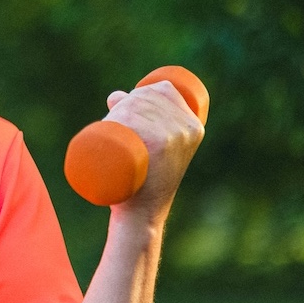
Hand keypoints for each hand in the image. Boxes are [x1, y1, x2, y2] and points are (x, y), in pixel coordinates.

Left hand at [103, 79, 204, 221]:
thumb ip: (142, 118)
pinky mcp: (157, 144)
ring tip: (109, 132)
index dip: (142, 93)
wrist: (142, 212)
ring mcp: (173, 136)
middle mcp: (187, 128)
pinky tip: (112, 124)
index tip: (127, 109)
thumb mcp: (153, 147)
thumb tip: (115, 95)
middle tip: (112, 124)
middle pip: (146, 96)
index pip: (165, 89)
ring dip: (115, 113)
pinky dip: (118, 116)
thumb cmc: (144, 179)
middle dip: (123, 104)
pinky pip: (132, 116)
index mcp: (194, 126)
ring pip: (134, 106)